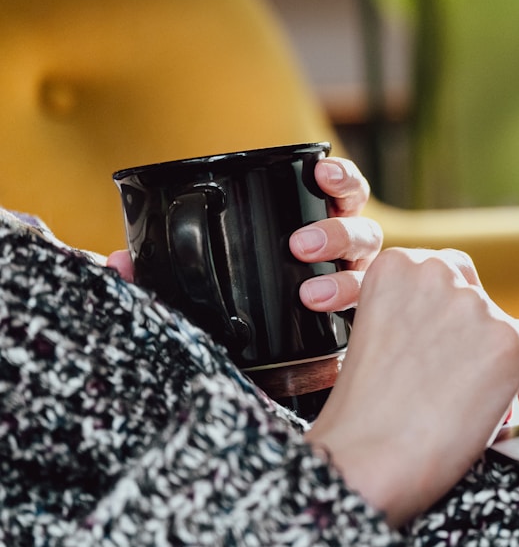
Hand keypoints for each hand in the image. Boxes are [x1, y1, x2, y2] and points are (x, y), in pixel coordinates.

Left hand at [106, 157, 382, 311]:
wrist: (269, 373)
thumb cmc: (243, 311)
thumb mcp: (205, 285)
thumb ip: (166, 273)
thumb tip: (117, 262)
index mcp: (319, 227)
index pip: (343, 193)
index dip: (339, 180)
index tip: (320, 174)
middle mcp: (347, 256)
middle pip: (361, 231)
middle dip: (334, 232)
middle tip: (299, 246)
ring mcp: (356, 291)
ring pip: (369, 275)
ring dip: (343, 280)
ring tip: (311, 296)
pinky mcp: (359, 330)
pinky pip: (372, 321)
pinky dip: (361, 320)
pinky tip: (342, 330)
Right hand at [304, 247, 518, 526]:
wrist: (365, 461)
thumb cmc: (363, 414)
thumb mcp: (372, 335)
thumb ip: (411, 313)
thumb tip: (462, 324)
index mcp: (397, 266)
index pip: (446, 275)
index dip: (453, 314)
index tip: (452, 340)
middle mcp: (439, 274)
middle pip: (480, 300)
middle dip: (480, 333)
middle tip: (472, 372)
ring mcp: (478, 308)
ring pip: (509, 329)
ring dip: (506, 365)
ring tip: (490, 406)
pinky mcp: (511, 342)